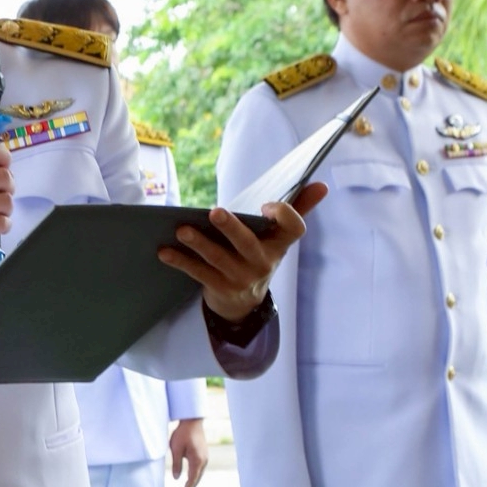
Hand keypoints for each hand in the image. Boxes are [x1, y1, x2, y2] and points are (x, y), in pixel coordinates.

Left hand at [158, 182, 324, 322]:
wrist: (243, 302)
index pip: (293, 230)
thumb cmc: (259, 254)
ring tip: (181, 230)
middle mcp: (262, 262)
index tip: (267, 205)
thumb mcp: (278, 237)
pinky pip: (198, 273)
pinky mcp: (219, 288)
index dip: (283, 217)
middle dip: (231, 228)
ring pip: (218, 260)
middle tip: (215, 212)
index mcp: (279, 245)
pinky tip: (164, 251)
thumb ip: (297, 208)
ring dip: (199, 244)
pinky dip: (180, 261)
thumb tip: (321, 184)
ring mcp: (240, 278)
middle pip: (247, 244)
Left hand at [169, 418, 208, 486]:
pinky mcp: (204, 455)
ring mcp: (205, 458)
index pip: (191, 481)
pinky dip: (194, 477)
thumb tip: (177, 478)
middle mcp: (204, 461)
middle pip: (197, 480)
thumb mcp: (176, 449)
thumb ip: (176, 464)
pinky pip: (199, 470)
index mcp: (197, 461)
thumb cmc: (182, 433)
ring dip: (192, 484)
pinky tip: (189, 480)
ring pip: (199, 475)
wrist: (192, 421)